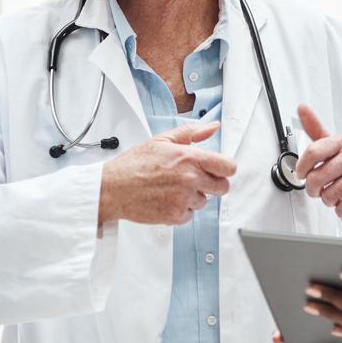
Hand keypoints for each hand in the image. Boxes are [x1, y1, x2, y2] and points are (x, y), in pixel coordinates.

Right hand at [98, 120, 236, 226]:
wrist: (113, 188)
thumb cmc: (134, 164)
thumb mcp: (162, 141)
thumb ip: (192, 133)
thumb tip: (213, 127)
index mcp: (189, 157)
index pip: (228, 167)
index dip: (225, 169)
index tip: (218, 170)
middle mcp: (190, 179)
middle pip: (222, 187)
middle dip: (212, 184)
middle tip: (194, 180)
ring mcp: (183, 199)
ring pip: (204, 202)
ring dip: (193, 197)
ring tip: (172, 188)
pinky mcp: (176, 215)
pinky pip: (190, 215)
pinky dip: (181, 210)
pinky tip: (166, 199)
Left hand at [294, 104, 341, 218]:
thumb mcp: (333, 144)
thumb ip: (314, 128)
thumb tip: (301, 107)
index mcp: (341, 141)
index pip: (313, 152)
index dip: (302, 167)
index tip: (302, 174)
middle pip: (318, 178)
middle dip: (313, 189)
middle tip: (316, 190)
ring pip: (330, 195)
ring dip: (327, 200)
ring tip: (332, 195)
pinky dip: (340, 209)